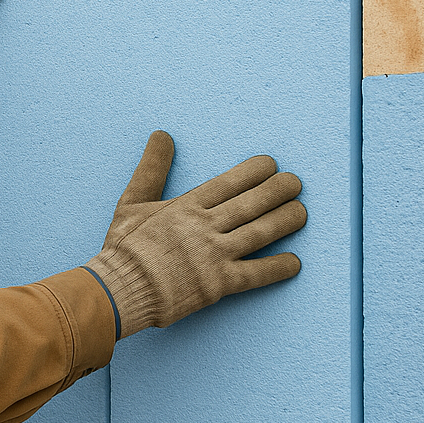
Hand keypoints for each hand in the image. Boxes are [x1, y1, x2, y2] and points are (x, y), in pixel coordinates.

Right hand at [88, 131, 305, 337]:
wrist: (121, 287)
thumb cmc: (124, 246)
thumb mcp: (132, 201)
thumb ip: (151, 168)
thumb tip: (161, 135)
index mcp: (186, 206)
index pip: (228, 183)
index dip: (253, 172)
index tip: (271, 164)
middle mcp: (205, 226)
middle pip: (250, 204)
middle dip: (277, 191)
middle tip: (295, 183)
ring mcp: (214, 255)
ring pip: (259, 233)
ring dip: (284, 221)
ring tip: (302, 212)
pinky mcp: (219, 283)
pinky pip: (256, 274)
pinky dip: (277, 268)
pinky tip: (295, 262)